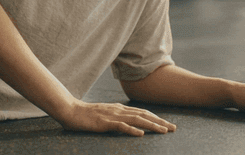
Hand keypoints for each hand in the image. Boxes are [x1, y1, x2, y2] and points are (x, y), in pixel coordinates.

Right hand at [58, 100, 176, 135]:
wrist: (70, 110)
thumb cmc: (85, 115)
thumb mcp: (104, 115)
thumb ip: (116, 118)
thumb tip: (129, 124)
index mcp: (119, 108)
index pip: (142, 112)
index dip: (156, 118)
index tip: (167, 124)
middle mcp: (118, 110)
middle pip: (143, 115)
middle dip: (160, 121)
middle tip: (173, 128)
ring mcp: (112, 116)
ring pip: (136, 120)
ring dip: (151, 125)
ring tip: (164, 131)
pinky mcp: (104, 123)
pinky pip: (121, 126)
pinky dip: (132, 129)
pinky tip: (141, 134)